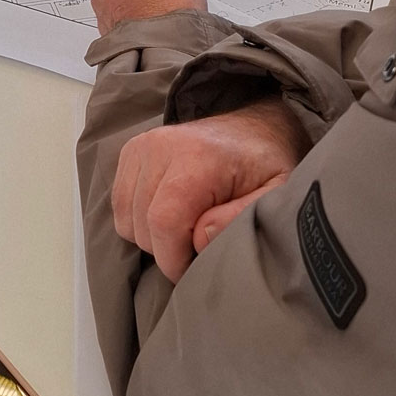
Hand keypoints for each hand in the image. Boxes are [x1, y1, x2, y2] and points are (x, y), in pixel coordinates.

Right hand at [111, 101, 306, 280]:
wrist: (251, 125)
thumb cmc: (265, 163)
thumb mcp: (276, 192)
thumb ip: (241, 217)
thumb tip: (200, 238)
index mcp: (198, 157)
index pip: (164, 222)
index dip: (174, 259)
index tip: (194, 270)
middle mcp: (160, 146)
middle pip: (143, 226)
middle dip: (167, 251)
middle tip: (198, 246)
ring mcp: (141, 147)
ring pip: (126, 220)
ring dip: (152, 237)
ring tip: (185, 228)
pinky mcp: (131, 151)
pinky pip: (119, 205)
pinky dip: (139, 221)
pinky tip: (168, 214)